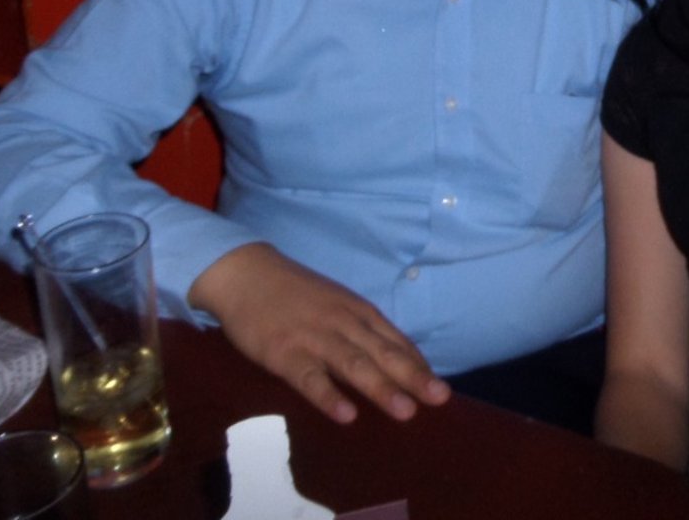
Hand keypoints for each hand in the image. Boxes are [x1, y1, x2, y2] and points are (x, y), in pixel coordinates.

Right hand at [188, 242, 451, 423]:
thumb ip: (362, 329)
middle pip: (383, 353)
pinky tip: (346, 415)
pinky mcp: (284, 353)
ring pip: (354, 365)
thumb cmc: (295, 293)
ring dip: (381, 388)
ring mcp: (314, 338)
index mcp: (357, 311)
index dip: (419, 365)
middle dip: (413, 377)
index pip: (395, 341)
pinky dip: (329, 396)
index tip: (441, 390)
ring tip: (406, 412)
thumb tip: (395, 360)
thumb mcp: (336, 303)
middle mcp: (343, 323)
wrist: (246, 274)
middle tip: (441, 399)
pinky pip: (310, 378)